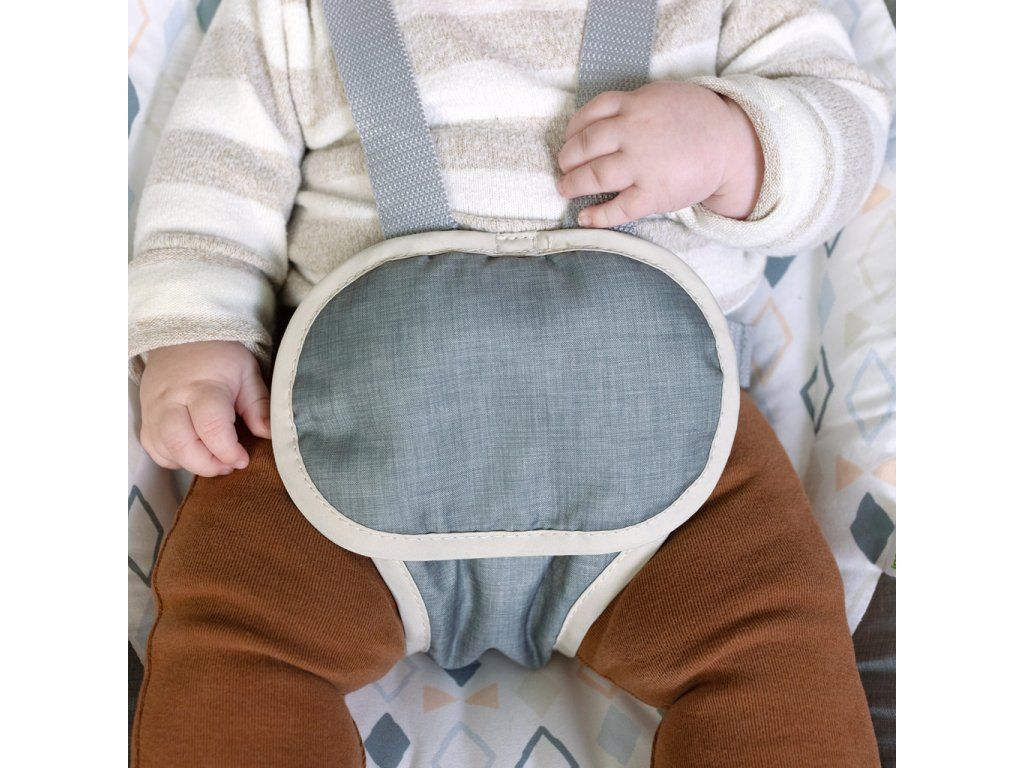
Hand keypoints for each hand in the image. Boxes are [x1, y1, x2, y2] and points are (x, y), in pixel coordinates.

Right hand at [139, 341, 270, 476]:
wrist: (182, 337)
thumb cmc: (220, 357)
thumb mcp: (247, 373)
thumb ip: (259, 405)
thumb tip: (268, 434)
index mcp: (202, 386)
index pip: (211, 426)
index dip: (227, 450)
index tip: (243, 459)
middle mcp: (172, 399)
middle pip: (180, 443)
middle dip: (207, 464)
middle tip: (229, 465)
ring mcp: (154, 409)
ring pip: (164, 449)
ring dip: (190, 464)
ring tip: (215, 460)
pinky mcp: (146, 417)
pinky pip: (153, 448)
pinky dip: (173, 458)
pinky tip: (193, 453)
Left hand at [556, 81, 764, 227]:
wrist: (732, 144)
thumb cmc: (697, 119)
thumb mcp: (662, 96)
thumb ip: (632, 106)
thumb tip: (600, 121)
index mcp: (636, 105)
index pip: (590, 114)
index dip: (573, 129)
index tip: (569, 139)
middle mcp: (634, 133)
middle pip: (585, 146)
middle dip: (567, 159)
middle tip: (563, 167)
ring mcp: (643, 165)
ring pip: (594, 176)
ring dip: (573, 184)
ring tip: (565, 189)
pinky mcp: (654, 194)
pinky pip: (618, 209)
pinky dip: (597, 216)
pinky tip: (585, 218)